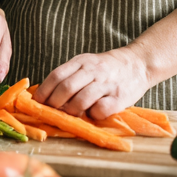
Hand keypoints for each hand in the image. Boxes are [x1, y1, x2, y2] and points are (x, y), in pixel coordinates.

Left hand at [34, 47, 150, 118]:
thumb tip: (46, 95)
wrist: (138, 64)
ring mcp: (106, 84)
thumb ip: (69, 75)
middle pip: (66, 88)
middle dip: (55, 103)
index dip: (44, 91)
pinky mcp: (119, 97)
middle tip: (52, 111)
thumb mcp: (86, 64)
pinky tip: (92, 114)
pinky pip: (100, 109)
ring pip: (81, 100)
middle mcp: (93, 71)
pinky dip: (92, 115)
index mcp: (81, 62)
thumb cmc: (106, 68)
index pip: (56, 76)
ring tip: (71, 114)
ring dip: (71, 111)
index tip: (37, 102)